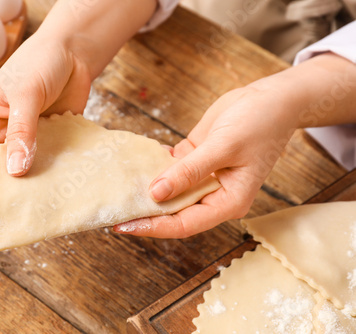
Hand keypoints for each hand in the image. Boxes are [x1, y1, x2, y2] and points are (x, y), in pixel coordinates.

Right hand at [0, 33, 90, 190]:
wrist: (73, 52)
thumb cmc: (39, 63)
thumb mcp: (25, 94)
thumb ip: (21, 131)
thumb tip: (15, 171)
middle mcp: (4, 136)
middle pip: (2, 172)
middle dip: (12, 190)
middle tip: (25, 211)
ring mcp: (29, 140)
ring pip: (27, 170)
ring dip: (36, 184)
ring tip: (46, 203)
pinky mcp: (52, 141)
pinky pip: (51, 163)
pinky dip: (55, 173)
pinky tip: (64, 186)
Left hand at [114, 85, 297, 237]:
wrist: (270, 98)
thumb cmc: (259, 122)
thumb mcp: (223, 146)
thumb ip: (189, 171)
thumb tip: (156, 193)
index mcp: (228, 202)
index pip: (185, 223)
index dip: (153, 226)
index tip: (124, 226)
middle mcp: (214, 195)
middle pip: (174, 212)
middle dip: (144, 213)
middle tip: (112, 212)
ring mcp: (203, 178)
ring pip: (169, 193)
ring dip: (145, 192)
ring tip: (116, 192)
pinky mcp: (195, 160)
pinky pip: (170, 170)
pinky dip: (153, 168)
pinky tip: (134, 166)